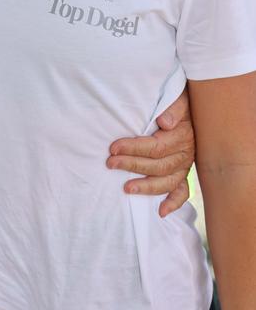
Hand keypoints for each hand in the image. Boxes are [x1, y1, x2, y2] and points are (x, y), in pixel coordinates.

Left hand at [107, 89, 194, 216]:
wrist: (198, 107)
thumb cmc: (183, 101)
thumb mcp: (180, 98)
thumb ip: (173, 108)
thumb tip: (164, 123)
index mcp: (182, 136)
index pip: (155, 147)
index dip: (133, 148)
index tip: (113, 148)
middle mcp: (185, 154)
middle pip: (158, 165)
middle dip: (132, 165)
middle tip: (110, 163)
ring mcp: (185, 165)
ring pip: (167, 181)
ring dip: (147, 187)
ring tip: (126, 188)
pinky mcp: (184, 172)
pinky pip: (183, 192)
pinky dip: (174, 202)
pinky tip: (161, 212)